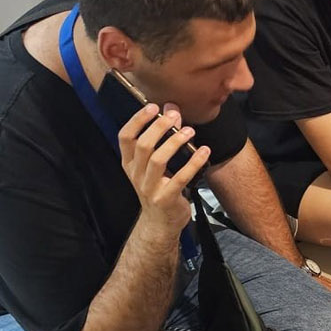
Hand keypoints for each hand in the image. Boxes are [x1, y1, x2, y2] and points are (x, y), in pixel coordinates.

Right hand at [118, 103, 209, 237]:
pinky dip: (193, 163)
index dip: (137, 120)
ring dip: (174, 143)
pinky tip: (204, 151)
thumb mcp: (152, 166)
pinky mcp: (166, 198)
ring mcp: (149, 188)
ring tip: (190, 131)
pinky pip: (180, 178)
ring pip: (158, 160)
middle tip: (174, 116)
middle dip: (159, 128)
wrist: (159, 223)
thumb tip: (172, 110)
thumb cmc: (158, 188)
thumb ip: (161, 139)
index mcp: (130, 163)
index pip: (125, 137)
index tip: (152, 107)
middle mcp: (136, 174)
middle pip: (143, 146)